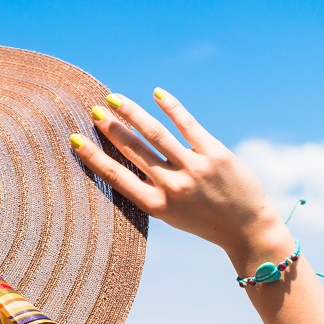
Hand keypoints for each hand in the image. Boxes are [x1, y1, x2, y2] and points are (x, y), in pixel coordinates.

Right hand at [70, 89, 292, 274]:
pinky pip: (188, 125)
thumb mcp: (171, 214)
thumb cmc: (205, 221)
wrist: (247, 229)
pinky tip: (157, 94)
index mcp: (155, 206)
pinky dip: (171, 107)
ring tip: (115, 99)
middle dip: (111, 128)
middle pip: (133, 150)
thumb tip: (130, 156)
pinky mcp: (215, 154)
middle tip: (95, 110)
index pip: (116, 176)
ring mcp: (194, 169)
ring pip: (155, 134)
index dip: (93, 156)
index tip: (76, 140)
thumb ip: (151, 189)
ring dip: (132, 113)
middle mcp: (171, 187)